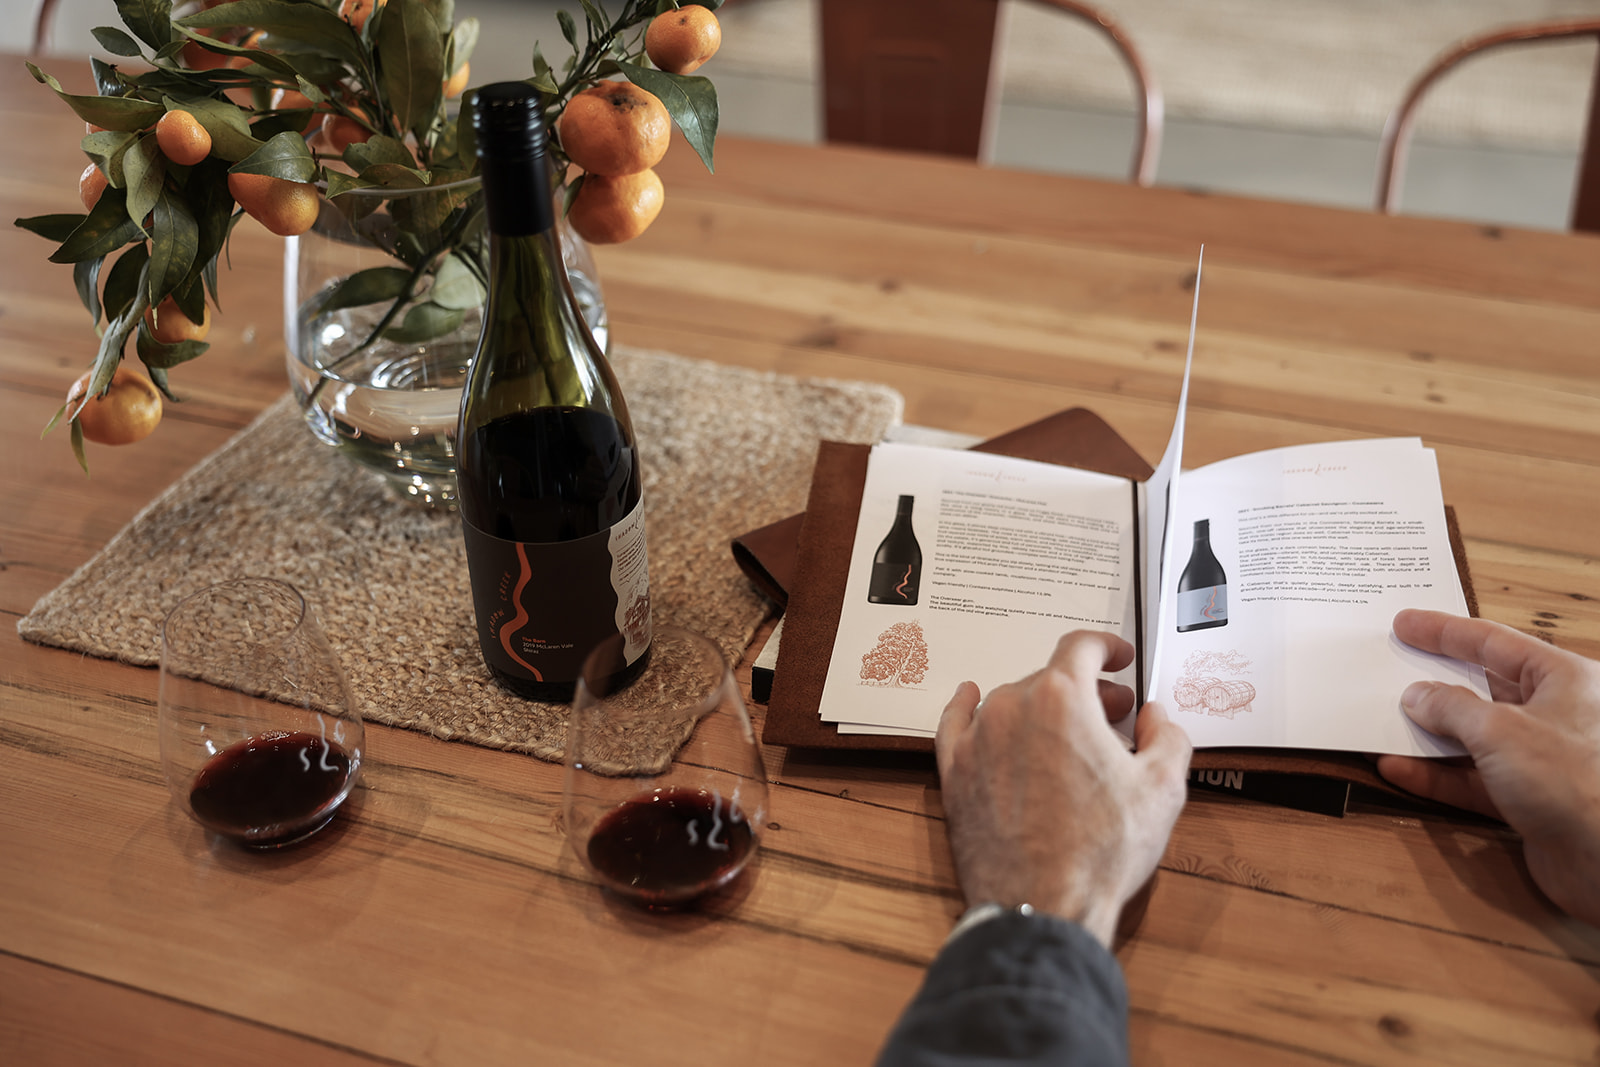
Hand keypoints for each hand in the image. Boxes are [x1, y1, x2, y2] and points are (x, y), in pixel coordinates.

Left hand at [935, 631, 1192, 947]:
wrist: (1043, 906)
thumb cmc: (1098, 852)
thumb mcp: (1162, 789)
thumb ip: (1168, 737)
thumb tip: (1156, 719)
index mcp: (1061, 699)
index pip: (1082, 647)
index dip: (1106, 646)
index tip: (1118, 657)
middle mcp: (1011, 707)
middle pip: (1051, 678)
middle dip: (1087, 691)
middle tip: (1113, 713)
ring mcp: (977, 740)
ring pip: (1011, 703)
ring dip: (1041, 709)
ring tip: (1068, 735)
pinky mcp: (955, 773)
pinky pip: (956, 724)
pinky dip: (966, 708)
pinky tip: (969, 697)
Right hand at [1377, 609, 1599, 925]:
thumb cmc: (1575, 780)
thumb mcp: (1500, 729)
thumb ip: (1450, 707)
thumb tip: (1418, 696)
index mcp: (1564, 679)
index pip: (1495, 642)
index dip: (1445, 631)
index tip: (1405, 624)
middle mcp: (1555, 715)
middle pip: (1483, 690)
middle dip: (1434, 685)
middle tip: (1390, 672)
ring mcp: (1541, 760)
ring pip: (1473, 738)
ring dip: (1428, 735)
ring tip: (1383, 724)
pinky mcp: (1528, 800)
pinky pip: (1472, 780)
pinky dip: (1435, 775)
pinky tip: (1398, 769)